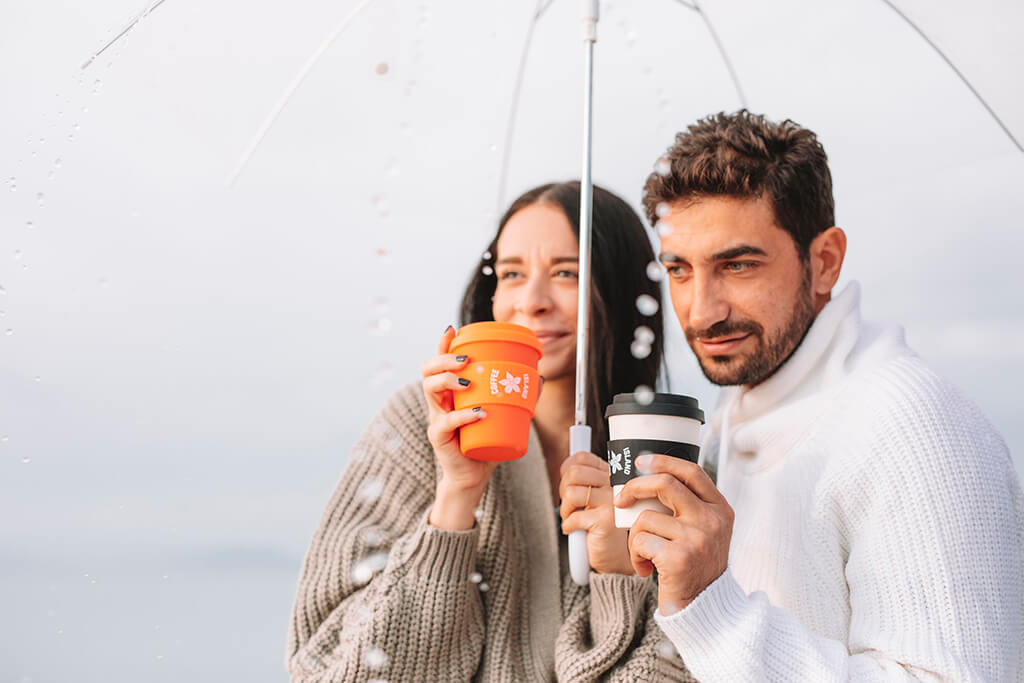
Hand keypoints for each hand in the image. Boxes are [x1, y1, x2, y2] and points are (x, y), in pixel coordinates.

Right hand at [422, 325, 496, 529]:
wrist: (473, 475)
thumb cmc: (484, 441)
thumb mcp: (501, 414)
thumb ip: (516, 396)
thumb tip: (538, 377)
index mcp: (450, 391)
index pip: (440, 362)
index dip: (442, 344)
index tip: (452, 330)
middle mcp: (439, 401)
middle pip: (428, 370)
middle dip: (443, 358)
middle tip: (465, 358)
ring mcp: (436, 417)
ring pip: (430, 390)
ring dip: (447, 380)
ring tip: (467, 381)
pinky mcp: (439, 437)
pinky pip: (446, 422)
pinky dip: (463, 415)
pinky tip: (478, 413)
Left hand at [559, 451, 633, 575]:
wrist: (618, 558)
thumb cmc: (603, 528)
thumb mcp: (594, 499)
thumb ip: (584, 481)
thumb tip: (565, 469)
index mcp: (611, 476)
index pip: (583, 458)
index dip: (567, 470)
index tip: (569, 486)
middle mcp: (614, 485)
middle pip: (573, 473)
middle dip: (563, 491)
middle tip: (569, 506)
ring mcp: (612, 502)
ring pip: (571, 493)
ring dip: (565, 510)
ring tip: (572, 518)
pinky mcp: (606, 520)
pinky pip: (573, 517)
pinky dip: (568, 526)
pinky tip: (576, 530)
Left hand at [616, 453, 733, 614]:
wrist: (703, 607)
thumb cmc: (695, 566)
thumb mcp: (704, 530)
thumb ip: (687, 505)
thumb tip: (649, 476)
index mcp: (720, 509)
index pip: (691, 472)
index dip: (663, 461)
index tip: (641, 462)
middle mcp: (712, 520)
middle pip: (664, 483)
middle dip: (635, 487)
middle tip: (621, 499)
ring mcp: (697, 538)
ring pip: (645, 517)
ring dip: (635, 537)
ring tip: (645, 554)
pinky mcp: (679, 558)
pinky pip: (640, 541)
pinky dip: (635, 555)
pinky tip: (646, 568)